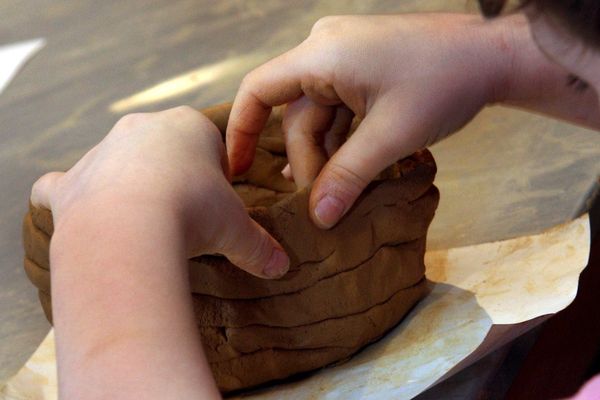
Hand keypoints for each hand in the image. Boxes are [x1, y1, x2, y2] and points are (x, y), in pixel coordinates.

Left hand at [32, 106, 288, 278]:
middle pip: (162, 147)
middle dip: (174, 174)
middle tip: (185, 212)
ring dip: (124, 181)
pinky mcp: (71, 182)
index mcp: (189, 126)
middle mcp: (143, 128)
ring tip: (139, 218)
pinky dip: (67, 197)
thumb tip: (284, 267)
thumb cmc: (194, 214)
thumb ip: (260, 246)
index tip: (218, 202)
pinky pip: (60, 184)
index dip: (216, 173)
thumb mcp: (236, 231)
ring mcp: (102, 152)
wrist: (131, 227)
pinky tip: (81, 214)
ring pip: (114, 159)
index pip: (209, 144)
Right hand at [227, 14, 509, 227]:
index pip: (259, 91)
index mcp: (321, 54)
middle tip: (322, 205)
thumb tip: (317, 220)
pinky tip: (350, 169)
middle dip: (308, 161)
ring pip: (319, 117)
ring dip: (328, 155)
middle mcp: (324, 49)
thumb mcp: (391, 137)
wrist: (492, 55)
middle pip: (296, 116)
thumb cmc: (444, 83)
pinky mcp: (361, 67)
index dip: (242, 132)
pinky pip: (338, 110)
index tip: (237, 171)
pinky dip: (343, 140)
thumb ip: (348, 178)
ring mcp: (344, 57)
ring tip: (339, 194)